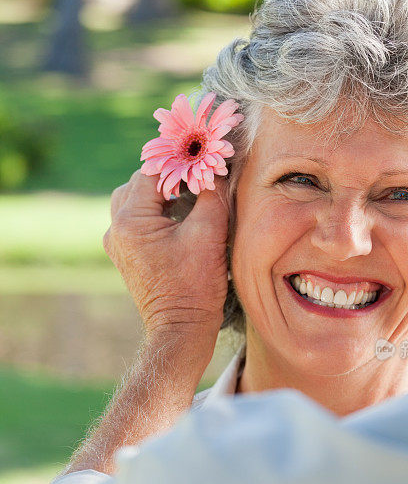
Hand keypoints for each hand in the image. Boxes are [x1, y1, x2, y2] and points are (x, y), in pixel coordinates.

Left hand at [104, 169, 228, 346]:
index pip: (153, 170)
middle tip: (200, 172)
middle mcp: (116, 229)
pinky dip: (157, 210)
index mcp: (131, 221)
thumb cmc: (195, 286)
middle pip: (141, 181)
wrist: (181, 329)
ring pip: (136, 198)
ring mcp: (117, 243)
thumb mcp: (209, 233)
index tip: (203, 154)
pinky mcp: (126, 254)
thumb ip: (212, 192)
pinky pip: (137, 219)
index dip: (180, 159)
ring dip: (162, 191)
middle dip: (170, 174)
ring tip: (191, 193)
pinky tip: (181, 214)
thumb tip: (216, 164)